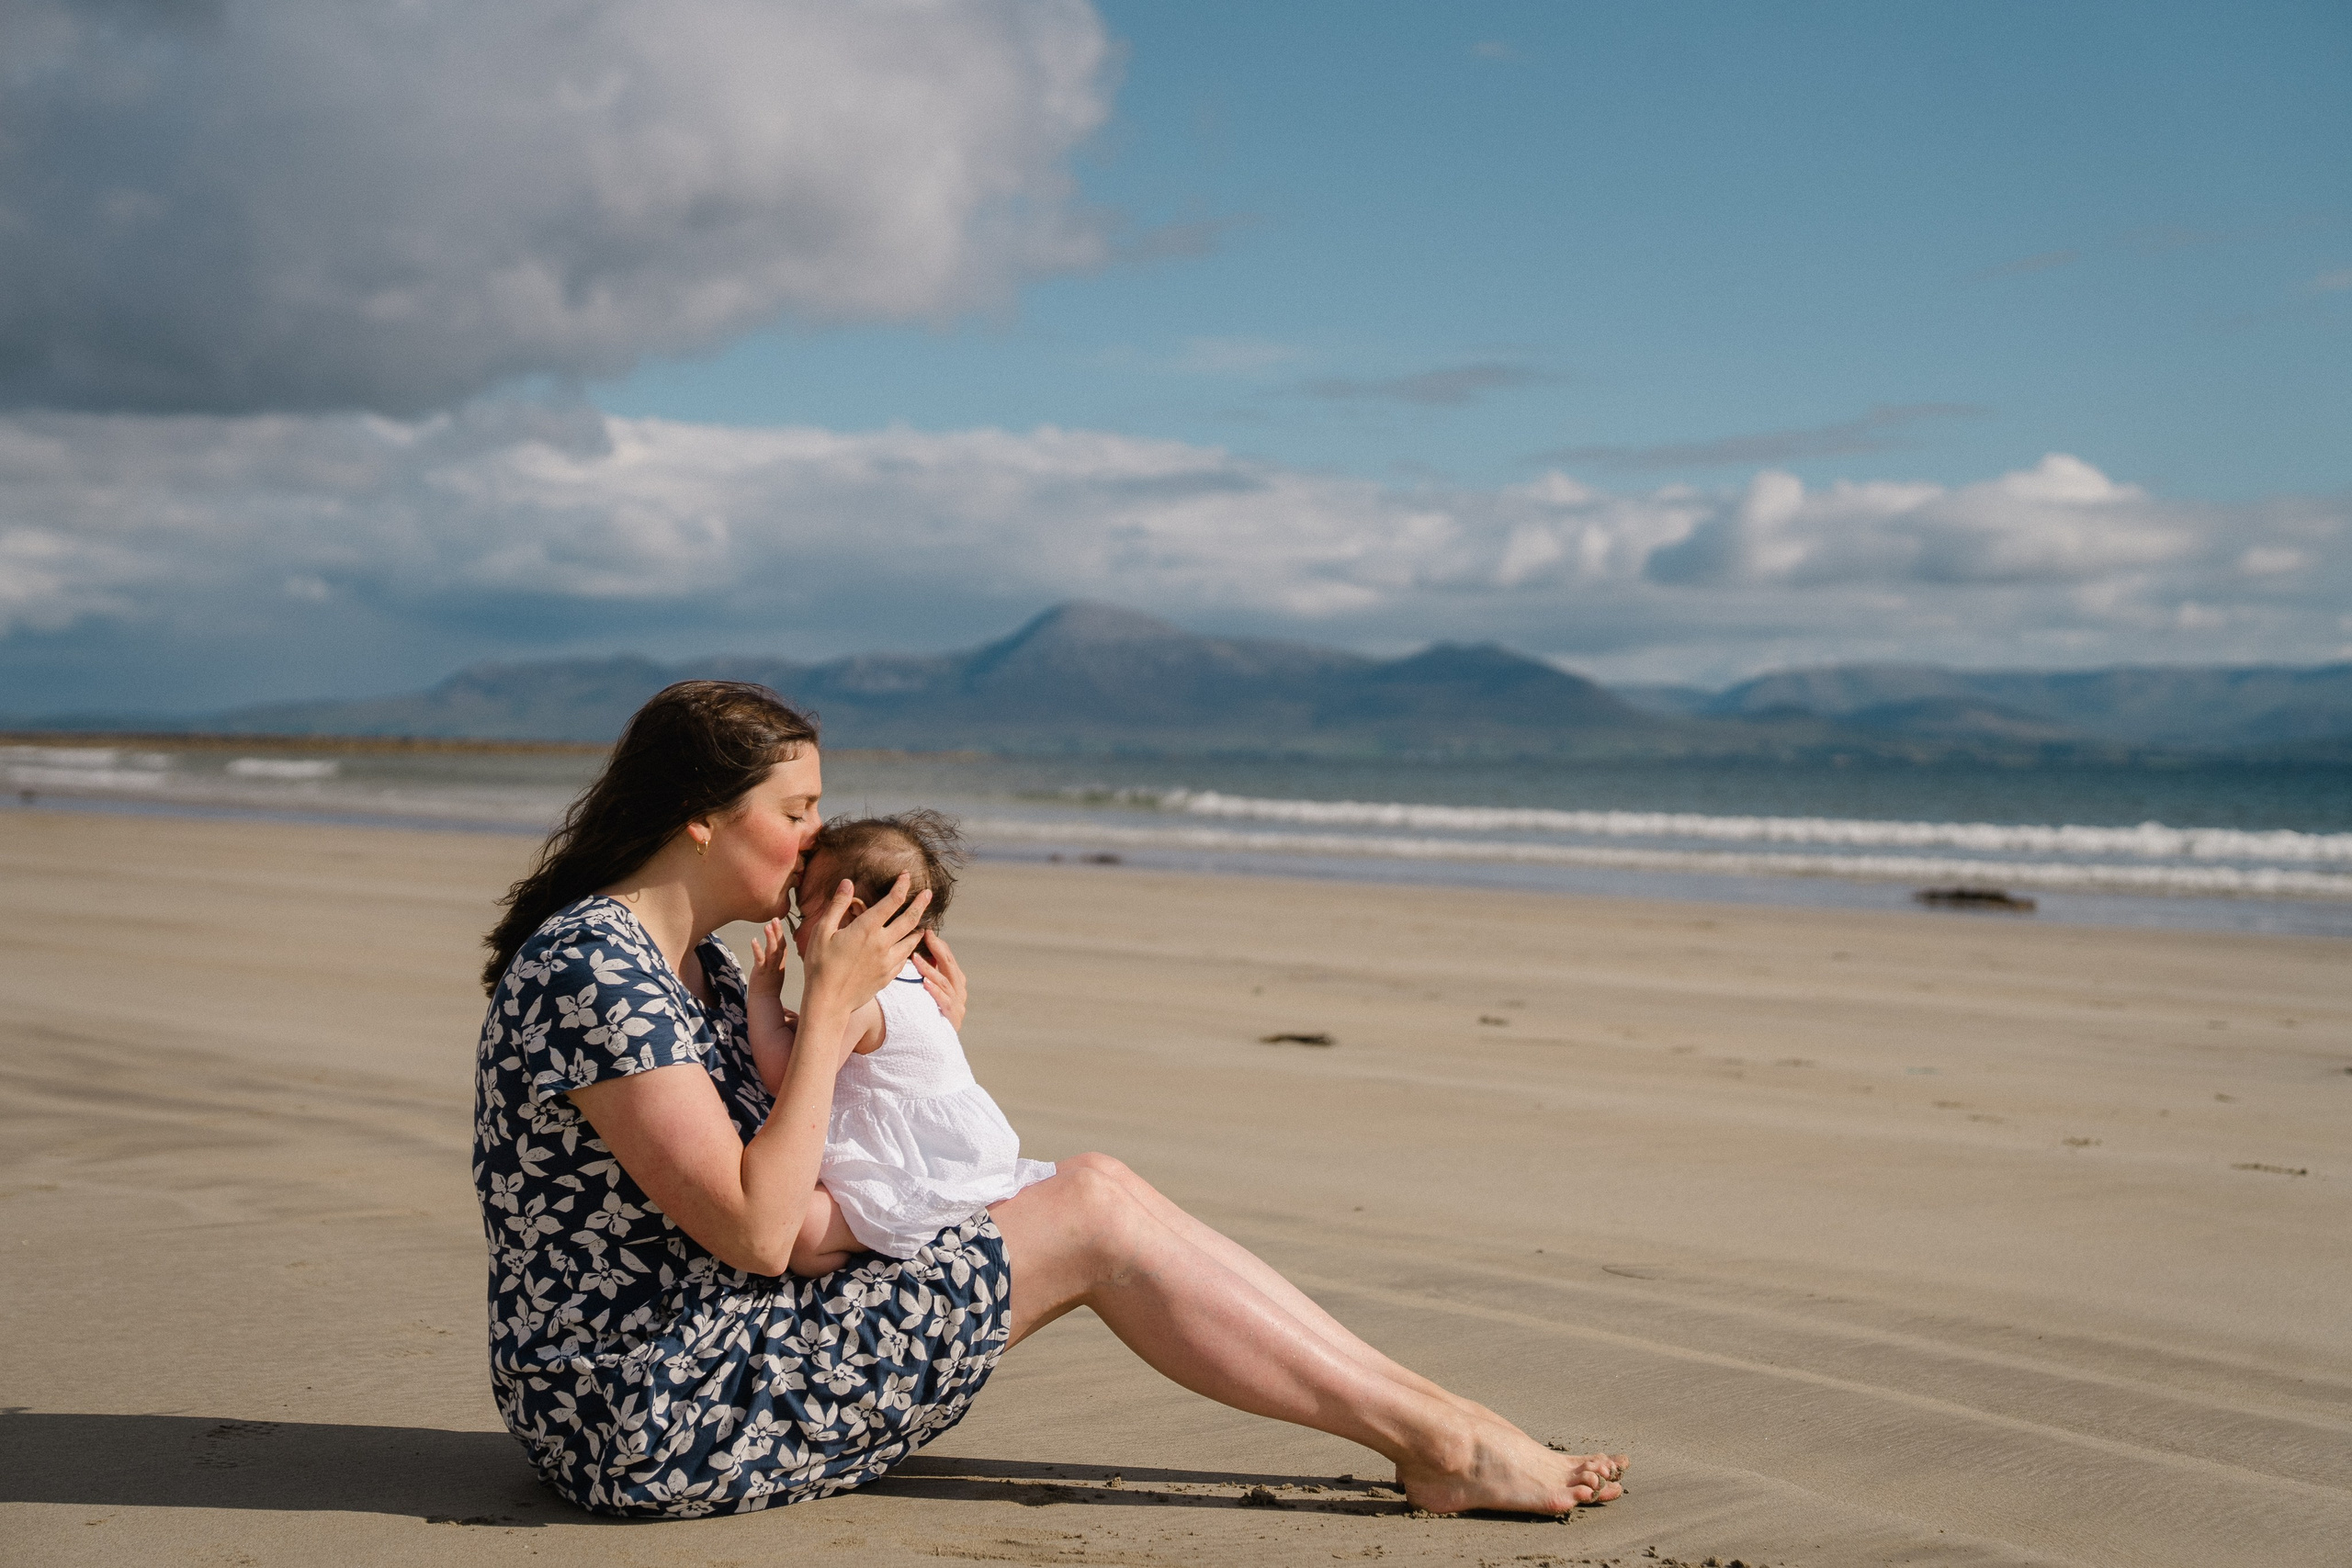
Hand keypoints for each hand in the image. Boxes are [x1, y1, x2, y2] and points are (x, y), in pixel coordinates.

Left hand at [748, 918, 790, 997]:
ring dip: (770, 938)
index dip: (781, 934)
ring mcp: (770, 968)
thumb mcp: (775, 972)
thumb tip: (774, 953)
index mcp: (781, 964)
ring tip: (767, 925)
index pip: (783, 946)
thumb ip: (775, 961)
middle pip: (780, 946)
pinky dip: (758, 949)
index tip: (778, 921)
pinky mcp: (761, 972)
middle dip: (778, 932)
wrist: (764, 1002)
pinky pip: (760, 959)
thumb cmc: (768, 987)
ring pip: (772, 951)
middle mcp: (777, 964)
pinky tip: (754, 940)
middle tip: (775, 918)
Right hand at [800, 873, 930, 1012]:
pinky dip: (911, 948)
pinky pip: (905, 958)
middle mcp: (882, 944)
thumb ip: (838, 905)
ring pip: (912, 940)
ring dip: (919, 927)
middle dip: (921, 903)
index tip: (906, 876)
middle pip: (910, 919)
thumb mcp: (822, 932)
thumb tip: (848, 882)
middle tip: (929, 893)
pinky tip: (909, 945)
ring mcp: (888, 961)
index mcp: (866, 929)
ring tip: (923, 920)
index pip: (892, 901)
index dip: (901, 886)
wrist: (828, 1002)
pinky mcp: (889, 976)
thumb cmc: (820, 965)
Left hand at [911, 930, 967, 1030]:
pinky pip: (944, 1001)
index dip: (938, 944)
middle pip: (949, 965)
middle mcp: (960, 990)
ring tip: (916, 959)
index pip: (948, 958)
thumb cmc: (930, 1012)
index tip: (925, 931)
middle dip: (937, 950)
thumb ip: (928, 972)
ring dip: (929, 969)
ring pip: (944, 982)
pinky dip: (935, 991)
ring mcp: (958, 1004)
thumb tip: (913, 950)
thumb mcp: (931, 989)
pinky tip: (925, 983)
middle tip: (925, 937)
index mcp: (956, 981)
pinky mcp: (953, 1017)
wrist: (937, 1044)